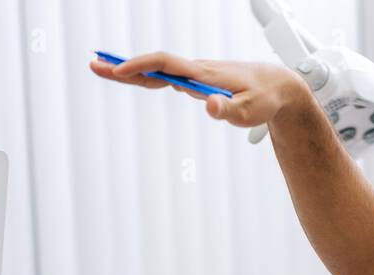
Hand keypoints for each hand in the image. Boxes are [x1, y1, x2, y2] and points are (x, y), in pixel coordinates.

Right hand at [90, 52, 311, 129]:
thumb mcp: (249, 111)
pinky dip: (148, 76)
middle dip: (124, 66)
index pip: (165, 64)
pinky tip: (137, 80)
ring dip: (132, 71)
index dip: (140, 66)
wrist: (279, 85)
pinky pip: (168, 76)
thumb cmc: (264, 99)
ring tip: (106, 71)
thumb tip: (207, 106)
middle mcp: (196, 70)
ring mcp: (196, 74)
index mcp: (203, 75)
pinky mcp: (199, 80)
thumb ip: (226, 111)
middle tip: (94, 64)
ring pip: (159, 70)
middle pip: (154, 65)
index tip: (118, 69)